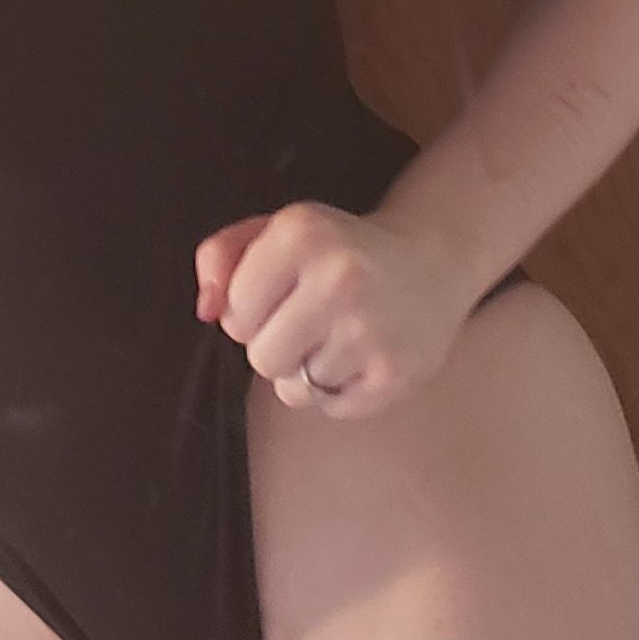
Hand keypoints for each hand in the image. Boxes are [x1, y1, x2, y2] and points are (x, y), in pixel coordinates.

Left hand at [193, 199, 476, 416]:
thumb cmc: (338, 249)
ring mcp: (371, 329)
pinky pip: (331, 409)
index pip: (234, 315)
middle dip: (275, 345)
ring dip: (307, 370)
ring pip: (294, 390)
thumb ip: (220, 257)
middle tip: (308, 319)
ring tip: (336, 336)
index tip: (277, 296)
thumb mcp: (275, 231)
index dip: (248, 312)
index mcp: (302, 233)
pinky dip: (338, 390)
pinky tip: (360, 354)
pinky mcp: (395, 374)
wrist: (431, 261)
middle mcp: (340, 277)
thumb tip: (206, 310)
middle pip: (261, 358)